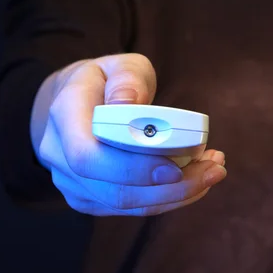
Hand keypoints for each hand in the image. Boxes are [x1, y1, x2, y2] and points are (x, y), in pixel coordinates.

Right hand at [33, 53, 226, 215]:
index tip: (177, 167)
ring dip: (177, 194)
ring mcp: (73, 182)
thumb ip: (127, 79)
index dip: (133, 168)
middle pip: (114, 190)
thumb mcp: (117, 64)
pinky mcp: (90, 198)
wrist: (74, 106)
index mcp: (64, 115)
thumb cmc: (104, 82)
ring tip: (212, 171)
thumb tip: (129, 104)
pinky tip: (195, 179)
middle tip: (213, 170)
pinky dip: (168, 197)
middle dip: (171, 188)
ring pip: (127, 205)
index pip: (89, 155)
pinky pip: (132, 208)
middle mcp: (60, 155)